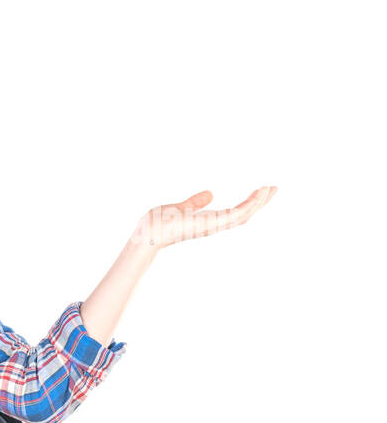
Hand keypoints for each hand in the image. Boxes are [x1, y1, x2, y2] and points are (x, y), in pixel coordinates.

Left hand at [130, 186, 277, 251]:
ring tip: (271, 188)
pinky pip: (238, 214)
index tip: (261, 191)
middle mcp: (214, 225)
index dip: (249, 203)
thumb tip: (210, 194)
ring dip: (259, 202)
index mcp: (207, 221)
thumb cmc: (158, 224)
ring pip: (244, 215)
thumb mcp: (181, 207)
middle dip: (259, 203)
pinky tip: (259, 192)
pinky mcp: (213, 223)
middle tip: (274, 189)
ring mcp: (214, 225)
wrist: (148, 234)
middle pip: (244, 215)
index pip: (233, 213)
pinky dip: (250, 204)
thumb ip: (195, 202)